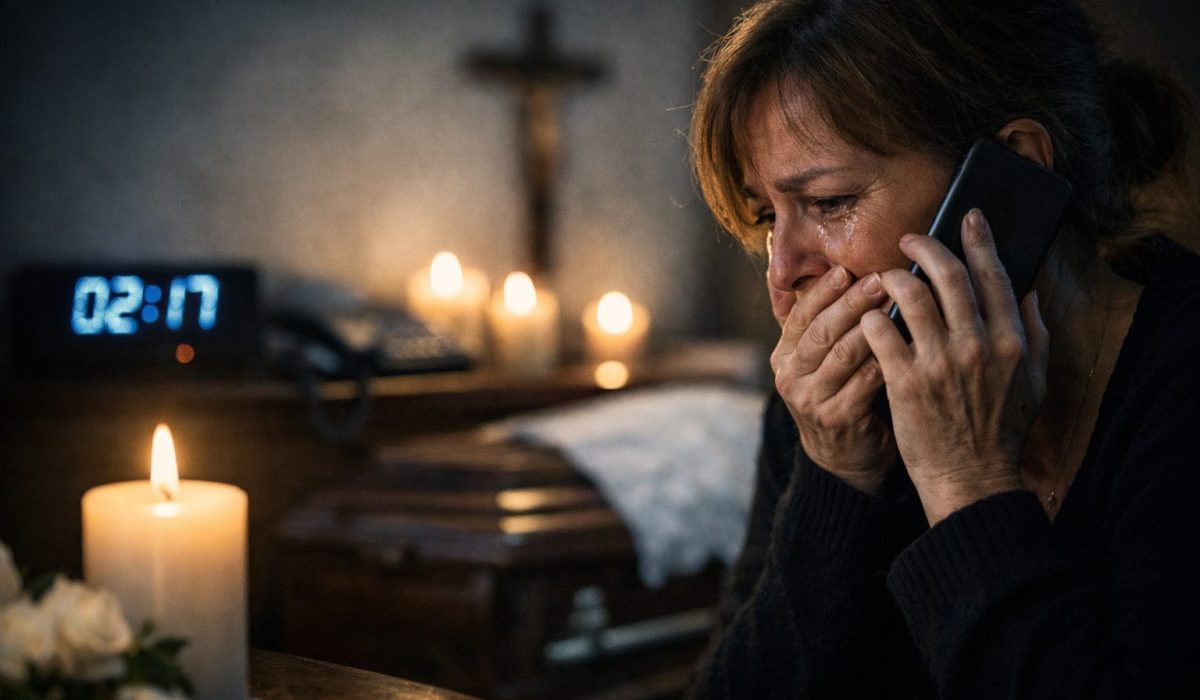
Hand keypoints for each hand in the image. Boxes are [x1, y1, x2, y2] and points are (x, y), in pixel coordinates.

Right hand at [771, 266, 895, 493]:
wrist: (843, 455)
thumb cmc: (841, 392)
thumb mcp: (820, 360)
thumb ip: (825, 323)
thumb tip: (843, 270)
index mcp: (784, 356)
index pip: (800, 315)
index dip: (822, 291)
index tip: (845, 269)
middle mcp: (790, 377)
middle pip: (821, 331)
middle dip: (851, 302)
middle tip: (880, 279)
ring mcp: (811, 400)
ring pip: (843, 354)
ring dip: (873, 326)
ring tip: (899, 303)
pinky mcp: (837, 419)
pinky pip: (865, 381)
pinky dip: (886, 358)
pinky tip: (907, 342)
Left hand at [861, 209, 1048, 523]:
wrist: (972, 479)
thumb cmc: (1002, 431)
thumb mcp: (1034, 383)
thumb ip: (1035, 335)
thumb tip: (1028, 294)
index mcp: (1012, 341)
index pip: (994, 275)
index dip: (979, 240)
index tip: (968, 217)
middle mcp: (978, 346)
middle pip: (949, 276)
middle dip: (926, 247)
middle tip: (909, 238)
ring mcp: (939, 364)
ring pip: (911, 296)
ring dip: (893, 278)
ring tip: (883, 277)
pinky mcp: (905, 382)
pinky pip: (881, 332)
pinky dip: (871, 317)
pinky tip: (867, 316)